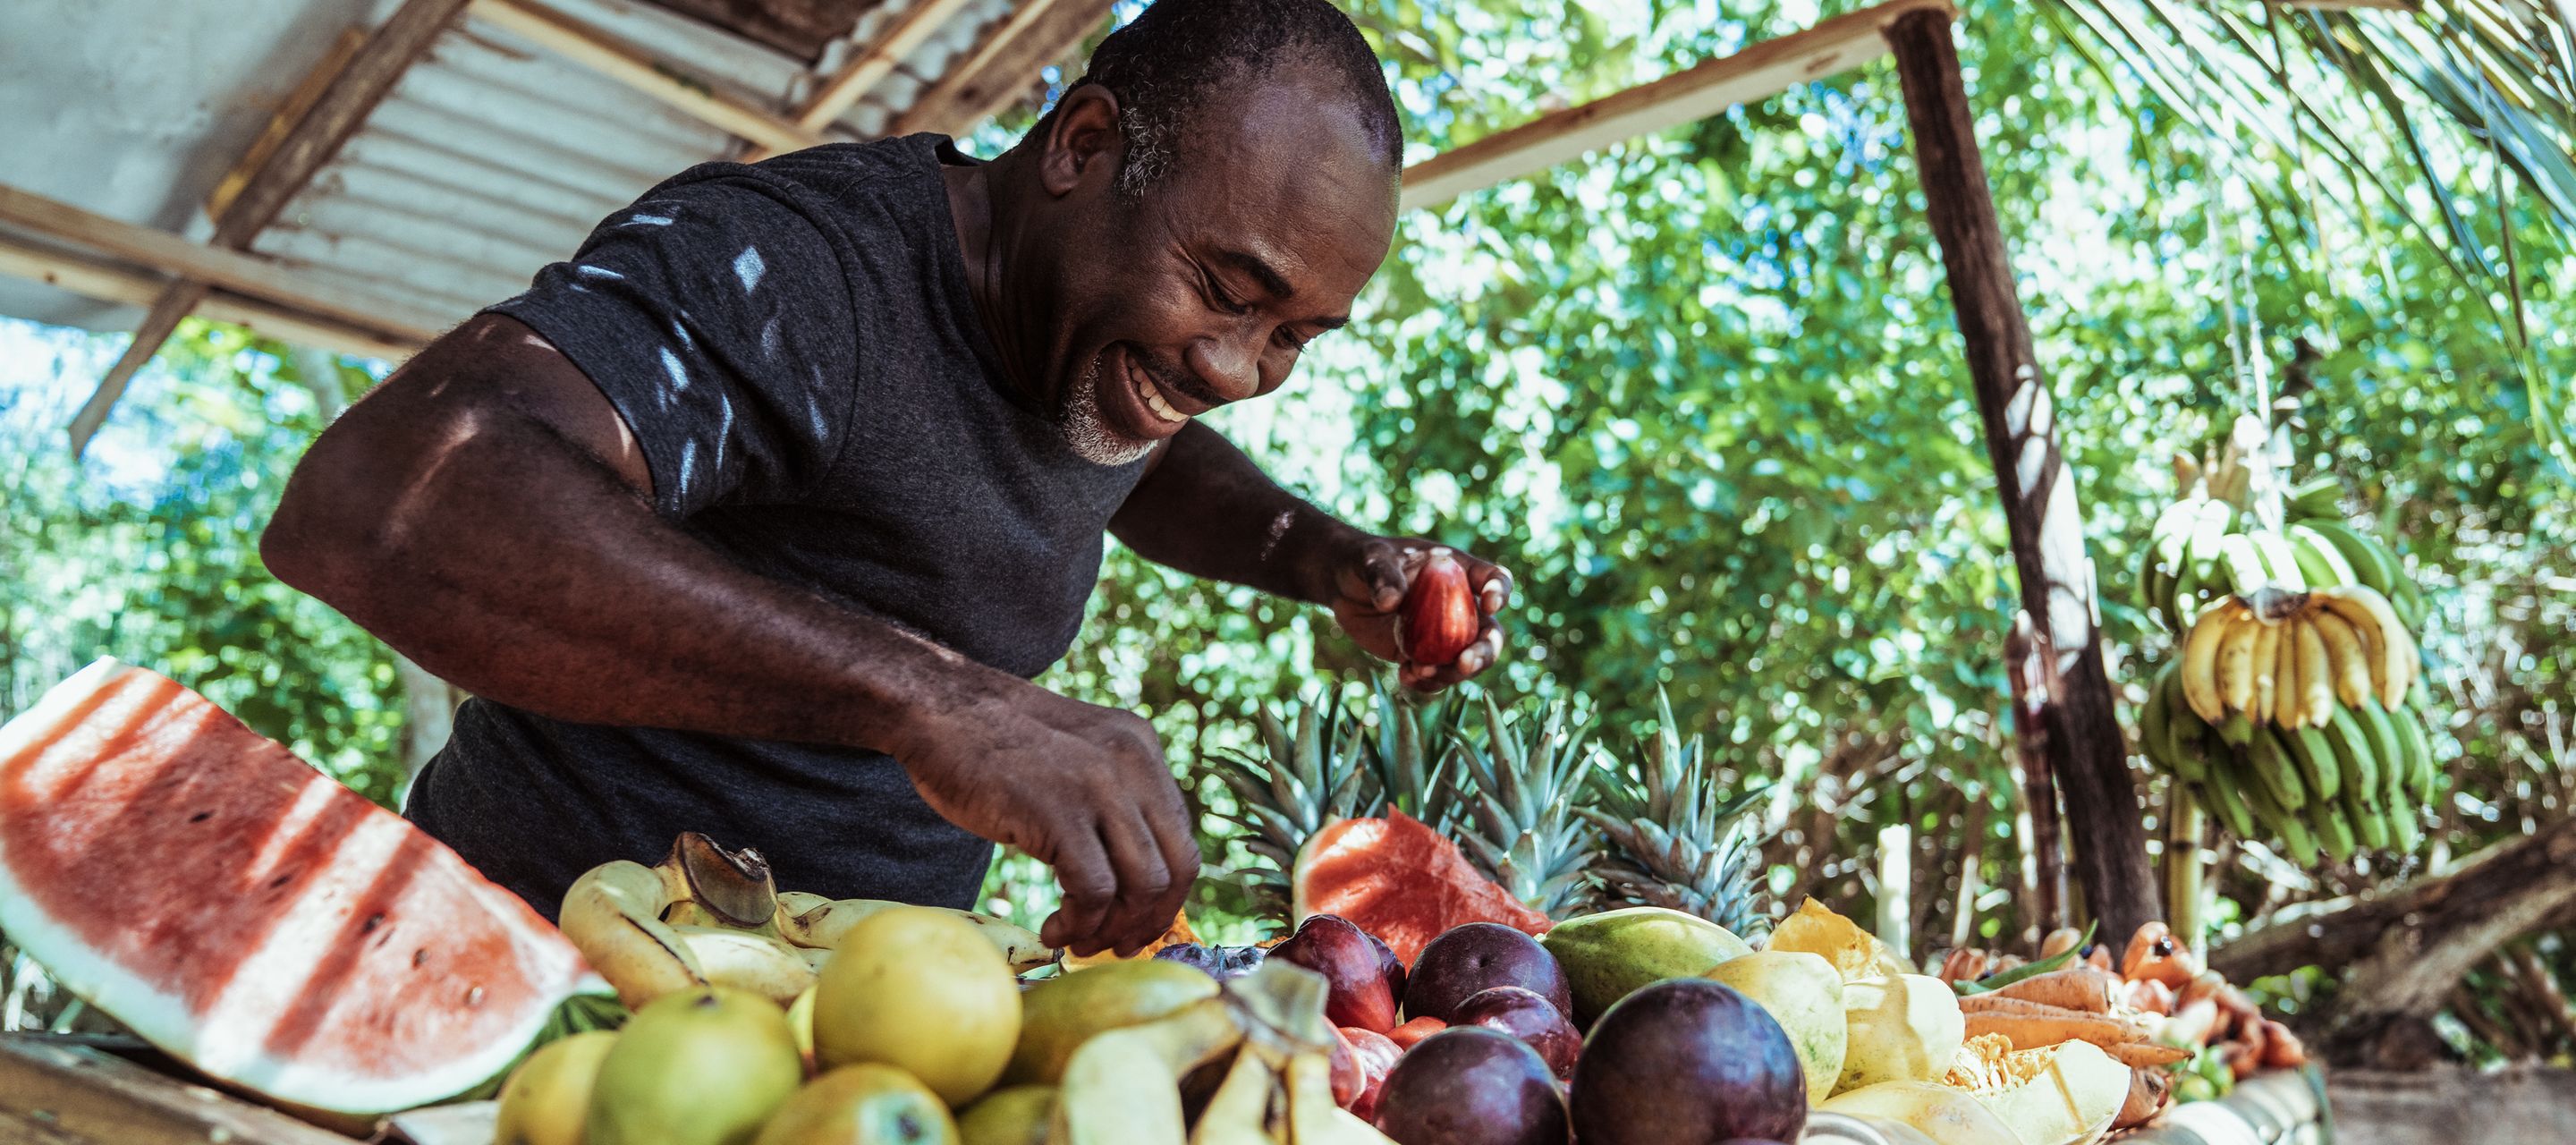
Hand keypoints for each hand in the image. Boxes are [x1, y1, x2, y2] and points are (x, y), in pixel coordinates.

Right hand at [890, 682, 1198, 956]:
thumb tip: (1131, 871)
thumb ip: (1109, 793)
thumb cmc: (993, 742)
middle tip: (1115, 945)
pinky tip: (1054, 928)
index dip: (1165, 895)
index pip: (1182, 838)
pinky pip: (1094, 890)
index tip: (1136, 924)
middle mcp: (1132, 764)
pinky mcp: (1059, 813)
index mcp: (1141, 747)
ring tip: (1077, 940)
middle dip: (1150, 920)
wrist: (937, 707)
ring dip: (1113, 928)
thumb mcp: (1074, 753)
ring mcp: (1099, 787)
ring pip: (1144, 885)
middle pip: (1177, 868)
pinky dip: (1080, 923)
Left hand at [1316, 533, 1511, 691]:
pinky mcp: (1425, 656)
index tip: (1489, 605)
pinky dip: (1427, 683)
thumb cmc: (1365, 561)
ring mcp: (1445, 635)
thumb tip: (1391, 601)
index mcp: (1459, 573)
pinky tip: (1405, 677)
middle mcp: (1461, 606)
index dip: (1500, 592)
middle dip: (1484, 652)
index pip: (1494, 580)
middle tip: (1464, 663)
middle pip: (1491, 633)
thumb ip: (1382, 575)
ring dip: (1452, 674)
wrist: (1345, 588)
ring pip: (1467, 662)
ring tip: (1420, 671)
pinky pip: (1438, 676)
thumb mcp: (1371, 560)